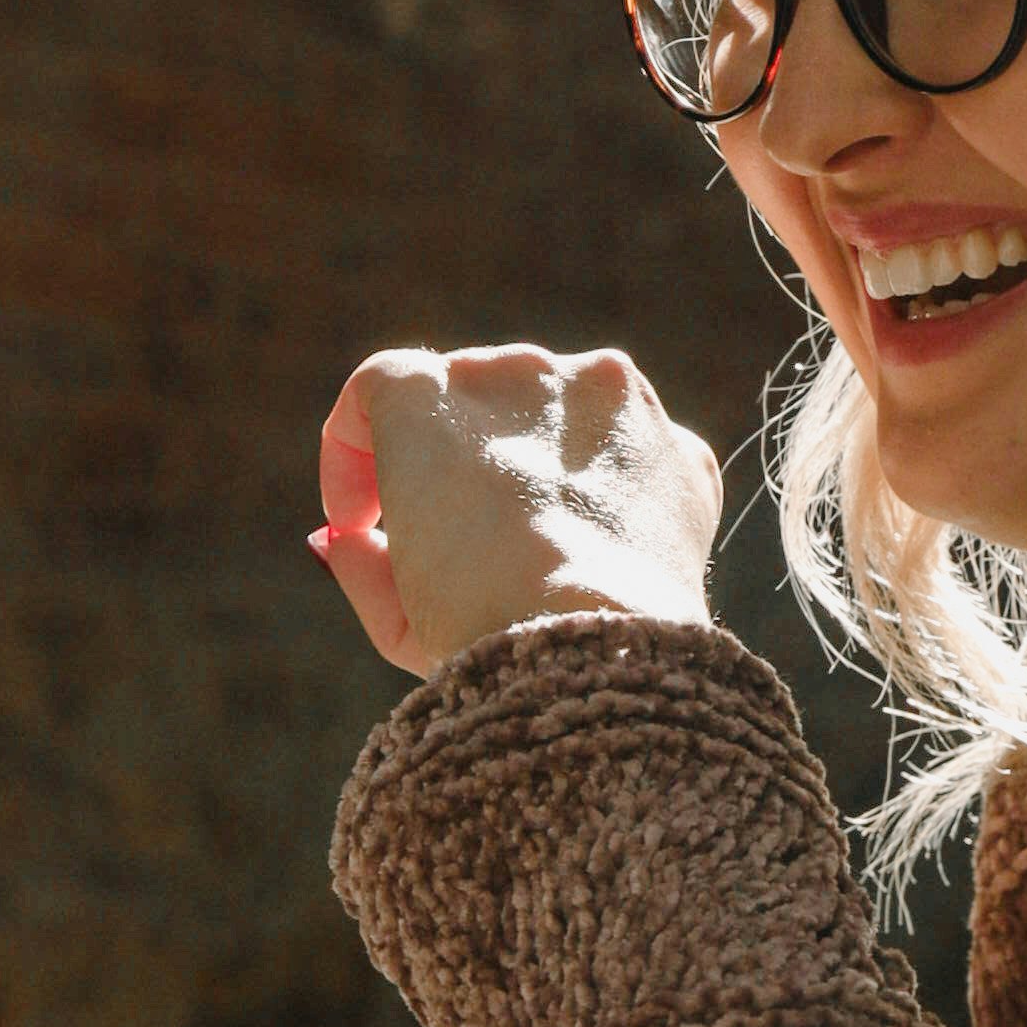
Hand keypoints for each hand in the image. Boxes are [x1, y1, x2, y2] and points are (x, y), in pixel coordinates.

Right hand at [313, 343, 724, 676]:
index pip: (378, 390)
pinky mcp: (679, 445)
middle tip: (449, 539)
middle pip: (473, 397)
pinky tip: (603, 560)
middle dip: (452, 458)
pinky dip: (612, 495)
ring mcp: (614, 399)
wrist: (602, 655)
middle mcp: (525, 370)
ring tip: (537, 550)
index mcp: (432, 396)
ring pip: (561, 415)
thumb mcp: (395, 610)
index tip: (358, 522)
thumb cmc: (481, 630)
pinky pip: (632, 456)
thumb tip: (348, 540)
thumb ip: (359, 559)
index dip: (353, 456)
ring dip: (538, 465)